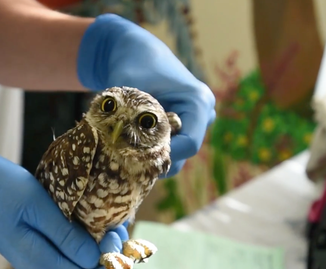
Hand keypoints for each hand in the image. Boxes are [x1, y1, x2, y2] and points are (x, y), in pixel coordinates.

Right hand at [0, 136, 125, 268]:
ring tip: (108, 216)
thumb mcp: (34, 204)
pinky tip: (90, 214)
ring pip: (76, 262)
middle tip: (117, 222)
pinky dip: (83, 235)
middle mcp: (36, 264)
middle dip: (106, 254)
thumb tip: (96, 258)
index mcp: (35, 260)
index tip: (117, 237)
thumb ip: (64, 234)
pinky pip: (66, 248)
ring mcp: (34, 254)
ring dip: (97, 244)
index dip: (108, 268)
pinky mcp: (33, 241)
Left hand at [77, 14, 215, 176]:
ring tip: (125, 145)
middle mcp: (204, 115)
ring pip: (175, 156)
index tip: (133, 153)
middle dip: (154, 157)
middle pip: (183, 154)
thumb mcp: (130, 87)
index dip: (163, 154)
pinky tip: (130, 142)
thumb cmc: (133, 64)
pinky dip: (150, 151)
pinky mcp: (184, 130)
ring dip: (150, 156)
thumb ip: (130, 116)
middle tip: (124, 153)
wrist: (134, 53)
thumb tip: (122, 148)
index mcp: (199, 101)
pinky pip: (169, 151)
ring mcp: (196, 123)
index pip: (189, 144)